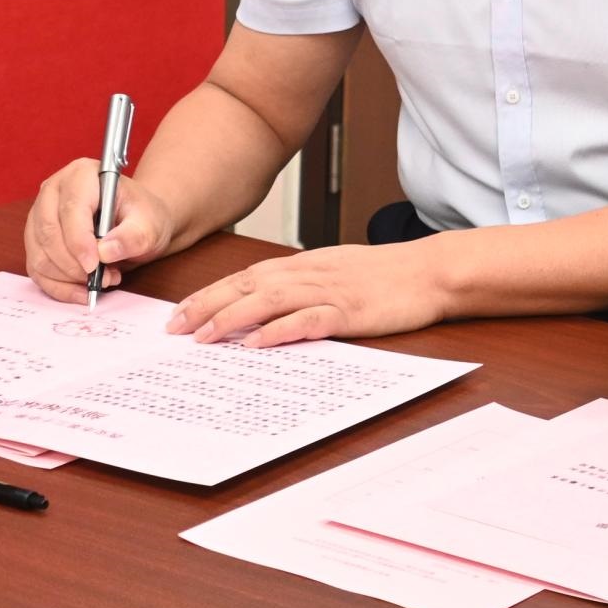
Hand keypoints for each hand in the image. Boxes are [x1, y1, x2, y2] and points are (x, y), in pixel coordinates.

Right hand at [25, 159, 176, 302]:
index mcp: (82, 175)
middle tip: (104, 278)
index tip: (94, 265)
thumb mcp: (150, 225)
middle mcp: (53, 191)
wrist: (138, 223)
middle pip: (49, 232)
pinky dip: (58, 286)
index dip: (79, 241)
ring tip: (104, 279)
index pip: (71, 209)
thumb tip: (104, 252)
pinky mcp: (35, 239)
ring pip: (40, 254)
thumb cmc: (143, 217)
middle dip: (74, 264)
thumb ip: (133, 236)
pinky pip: (36, 269)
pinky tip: (82, 291)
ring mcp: (39, 215)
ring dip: (69, 277)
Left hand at [163, 242, 451, 346]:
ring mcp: (330, 291)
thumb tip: (266, 304)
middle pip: (247, 285)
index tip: (180, 312)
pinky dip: (279, 330)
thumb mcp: (339, 272)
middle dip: (207, 305)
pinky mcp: (350, 312)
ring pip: (270, 300)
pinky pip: (308, 320)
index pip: (246, 276)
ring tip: (203, 337)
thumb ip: (304, 284)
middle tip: (174, 328)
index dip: (210, 293)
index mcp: (306, 265)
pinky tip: (257, 343)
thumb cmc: (390, 275)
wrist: (433, 271)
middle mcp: (310, 274)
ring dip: (233, 317)